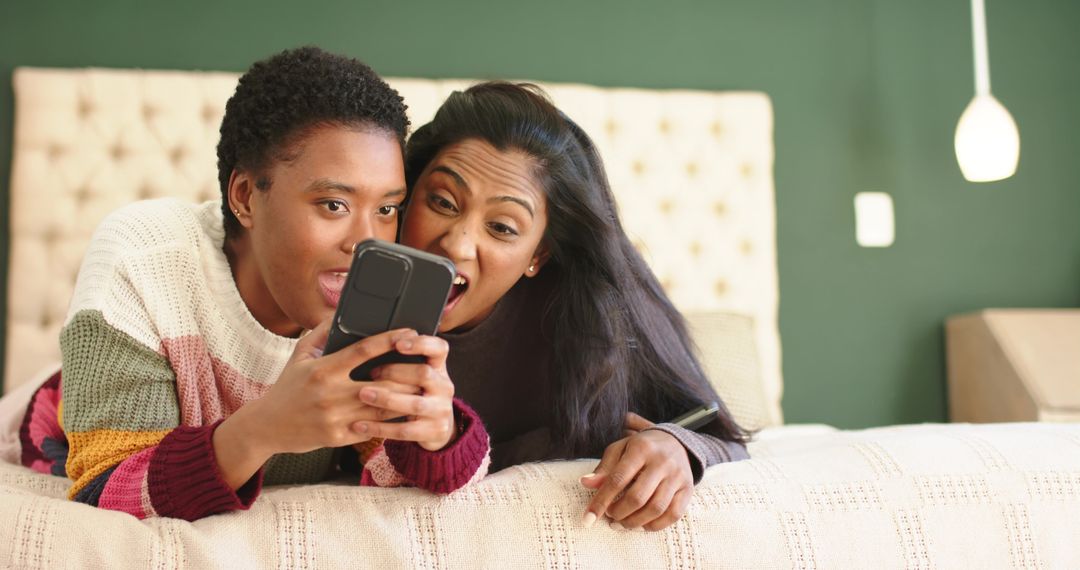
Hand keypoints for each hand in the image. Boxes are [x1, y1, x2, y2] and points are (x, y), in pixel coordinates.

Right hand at [231, 319, 420, 457]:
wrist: (267, 427)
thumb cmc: (287, 386)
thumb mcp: (299, 355)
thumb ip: (321, 332)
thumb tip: (340, 310)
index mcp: (323, 369)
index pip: (362, 350)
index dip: (389, 340)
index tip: (409, 333)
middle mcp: (330, 394)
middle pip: (380, 382)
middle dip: (407, 373)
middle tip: (427, 364)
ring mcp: (335, 418)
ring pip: (382, 407)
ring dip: (405, 398)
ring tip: (423, 388)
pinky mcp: (338, 438)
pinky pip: (373, 428)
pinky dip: (391, 420)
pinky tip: (406, 411)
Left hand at [349, 334, 456, 450]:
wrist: (437, 426)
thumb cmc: (419, 393)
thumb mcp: (419, 376)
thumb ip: (406, 361)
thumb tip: (378, 343)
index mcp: (440, 368)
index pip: (439, 348)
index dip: (421, 344)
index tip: (398, 343)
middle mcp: (444, 387)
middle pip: (424, 374)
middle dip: (395, 372)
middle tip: (371, 373)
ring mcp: (441, 411)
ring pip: (414, 404)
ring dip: (387, 398)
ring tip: (363, 394)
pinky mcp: (433, 431)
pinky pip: (404, 430)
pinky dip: (379, 428)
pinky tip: (359, 425)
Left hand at [580, 415, 694, 530]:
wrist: (676, 441)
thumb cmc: (641, 447)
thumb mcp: (620, 449)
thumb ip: (604, 468)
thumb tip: (586, 484)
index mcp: (641, 448)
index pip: (617, 479)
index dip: (601, 501)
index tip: (588, 518)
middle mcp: (662, 462)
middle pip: (637, 497)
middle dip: (619, 513)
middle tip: (610, 516)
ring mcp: (677, 476)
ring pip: (656, 509)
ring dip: (634, 522)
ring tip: (622, 523)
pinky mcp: (687, 488)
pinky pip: (673, 515)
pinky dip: (655, 525)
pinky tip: (642, 525)